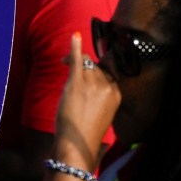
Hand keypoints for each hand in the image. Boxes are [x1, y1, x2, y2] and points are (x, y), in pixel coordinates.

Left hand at [51, 32, 119, 162]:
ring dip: (74, 61)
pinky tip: (74, 36)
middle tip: (71, 67)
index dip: (97, 69)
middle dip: (85, 66)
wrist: (76, 144)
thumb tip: (92, 80)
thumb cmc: (86, 131)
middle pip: (97, 66)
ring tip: (63, 63)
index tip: (88, 70)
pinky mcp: (77, 83)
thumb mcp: (102, 112)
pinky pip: (77, 60)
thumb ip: (101, 94)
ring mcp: (93, 84)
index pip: (109, 72)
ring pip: (86, 63)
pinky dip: (74, 47)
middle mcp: (107, 86)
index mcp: (116, 93)